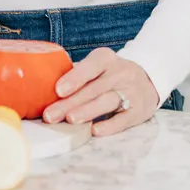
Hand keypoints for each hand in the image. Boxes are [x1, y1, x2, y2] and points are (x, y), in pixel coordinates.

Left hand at [43, 48, 158, 134]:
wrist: (149, 79)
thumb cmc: (110, 74)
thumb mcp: (97, 67)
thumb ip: (75, 74)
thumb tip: (41, 86)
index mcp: (106, 59)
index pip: (91, 66)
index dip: (75, 77)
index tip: (58, 90)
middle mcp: (120, 73)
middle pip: (93, 88)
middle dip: (70, 102)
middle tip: (50, 115)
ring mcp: (132, 91)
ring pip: (108, 101)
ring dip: (88, 111)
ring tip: (70, 120)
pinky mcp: (140, 110)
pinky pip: (124, 118)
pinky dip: (110, 125)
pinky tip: (95, 130)